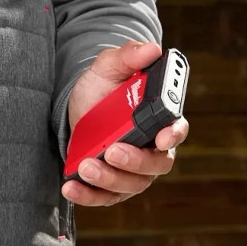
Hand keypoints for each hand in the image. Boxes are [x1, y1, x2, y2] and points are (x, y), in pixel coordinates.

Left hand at [63, 40, 188, 206]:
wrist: (78, 106)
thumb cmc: (102, 87)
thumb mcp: (109, 67)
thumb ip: (128, 56)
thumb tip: (151, 49)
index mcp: (158, 118)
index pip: (176, 129)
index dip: (173, 134)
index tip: (162, 136)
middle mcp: (151, 148)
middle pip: (156, 164)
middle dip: (135, 160)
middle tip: (113, 150)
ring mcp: (133, 170)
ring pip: (131, 184)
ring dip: (110, 179)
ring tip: (86, 166)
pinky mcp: (111, 185)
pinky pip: (105, 197)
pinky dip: (88, 196)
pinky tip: (70, 187)